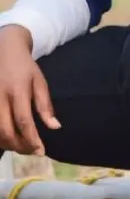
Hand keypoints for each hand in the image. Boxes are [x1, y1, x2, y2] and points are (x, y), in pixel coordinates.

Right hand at [0, 26, 60, 154]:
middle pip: (6, 132)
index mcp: (17, 90)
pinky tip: (10, 138)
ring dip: (9, 144)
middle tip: (33, 151)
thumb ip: (45, 105)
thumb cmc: (24, 66)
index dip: (32, 140)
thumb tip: (55, 127)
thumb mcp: (39, 81)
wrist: (4, 48)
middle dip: (20, 146)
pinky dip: (0, 137)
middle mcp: (0, 97)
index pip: (23, 122)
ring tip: (23, 146)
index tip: (41, 151)